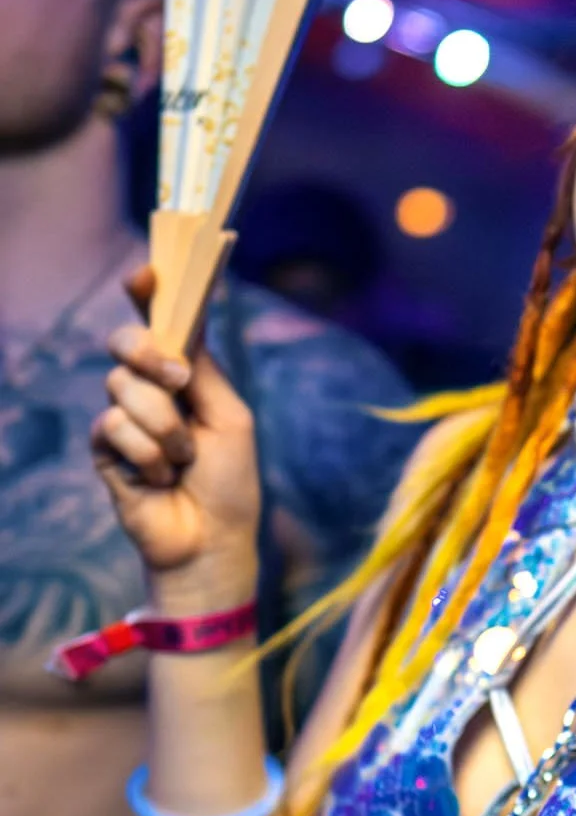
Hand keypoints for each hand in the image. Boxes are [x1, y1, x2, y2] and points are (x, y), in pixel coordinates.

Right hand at [91, 265, 260, 602]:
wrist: (211, 540)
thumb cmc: (230, 482)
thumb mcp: (229, 418)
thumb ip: (205, 372)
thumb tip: (184, 324)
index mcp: (187, 378)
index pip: (161, 326)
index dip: (148, 295)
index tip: (145, 274)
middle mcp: (152, 390)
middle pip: (126, 344)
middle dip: (149, 354)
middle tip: (177, 380)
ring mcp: (124, 417)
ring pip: (123, 387)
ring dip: (164, 427)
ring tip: (184, 460)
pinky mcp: (105, 449)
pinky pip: (113, 427)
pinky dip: (147, 454)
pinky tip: (160, 478)